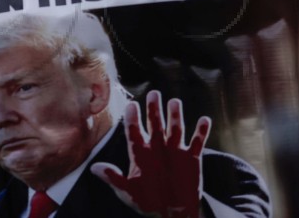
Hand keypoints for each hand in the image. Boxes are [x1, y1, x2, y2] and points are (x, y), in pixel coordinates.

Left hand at [91, 90, 210, 217]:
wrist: (173, 213)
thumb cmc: (148, 202)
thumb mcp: (128, 192)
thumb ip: (114, 178)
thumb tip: (94, 168)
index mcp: (140, 153)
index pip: (134, 131)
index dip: (132, 118)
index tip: (131, 105)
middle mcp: (157, 147)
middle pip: (155, 123)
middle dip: (154, 109)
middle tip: (154, 93)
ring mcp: (175, 150)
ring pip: (175, 128)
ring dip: (175, 116)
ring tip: (175, 102)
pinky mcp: (191, 158)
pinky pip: (197, 142)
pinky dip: (201, 132)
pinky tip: (204, 119)